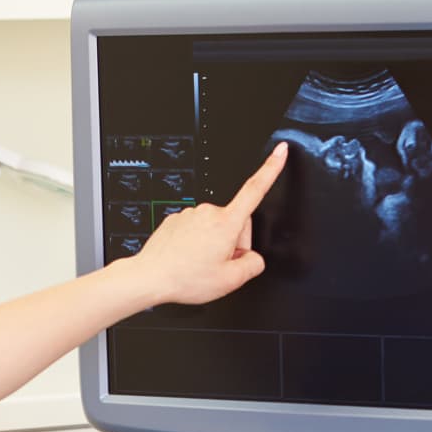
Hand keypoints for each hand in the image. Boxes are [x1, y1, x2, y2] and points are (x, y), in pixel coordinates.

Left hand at [129, 143, 286, 304]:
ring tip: (200, 264)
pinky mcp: (177, 219)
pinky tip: (189, 258)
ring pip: (215, 227)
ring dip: (214, 243)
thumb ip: (253, 265)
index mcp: (226, 223)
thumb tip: (253, 258)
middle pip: (235, 221)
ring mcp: (191, 214)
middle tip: (219, 264)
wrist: (150, 277)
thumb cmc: (185, 278)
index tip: (280, 150)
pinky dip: (197, 243)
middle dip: (233, 241)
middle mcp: (208, 212)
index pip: (255, 189)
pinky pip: (197, 229)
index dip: (271, 168)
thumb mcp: (231, 281)